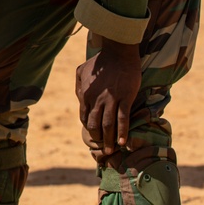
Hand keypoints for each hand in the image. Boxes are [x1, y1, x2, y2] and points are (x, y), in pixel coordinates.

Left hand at [76, 38, 141, 155]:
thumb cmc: (100, 62)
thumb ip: (79, 86)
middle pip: (95, 125)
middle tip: (103, 149)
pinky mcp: (125, 98)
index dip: (89, 129)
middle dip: (98, 138)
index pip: (85, 117)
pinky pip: (122, 119)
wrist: (118, 53)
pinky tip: (122, 143)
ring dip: (109, 140)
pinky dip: (122, 132)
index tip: (94, 136)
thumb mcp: (81, 71)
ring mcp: (111, 100)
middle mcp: (96, 100)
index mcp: (85, 95)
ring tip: (111, 151)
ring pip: (108, 125)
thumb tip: (79, 98)